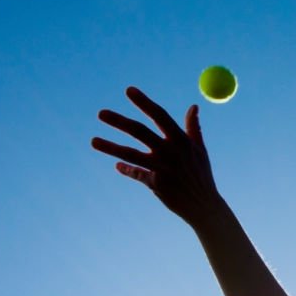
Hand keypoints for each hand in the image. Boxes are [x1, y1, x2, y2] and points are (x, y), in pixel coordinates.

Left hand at [91, 86, 225, 229]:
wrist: (203, 206)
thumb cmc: (201, 175)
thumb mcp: (200, 150)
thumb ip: (193, 128)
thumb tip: (194, 106)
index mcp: (182, 141)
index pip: (160, 116)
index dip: (144, 103)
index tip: (129, 90)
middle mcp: (171, 152)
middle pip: (140, 132)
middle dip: (119, 121)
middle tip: (100, 113)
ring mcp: (162, 169)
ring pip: (131, 154)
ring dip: (111, 147)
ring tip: (93, 141)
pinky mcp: (156, 184)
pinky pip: (136, 173)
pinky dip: (126, 169)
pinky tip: (117, 165)